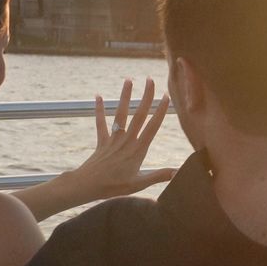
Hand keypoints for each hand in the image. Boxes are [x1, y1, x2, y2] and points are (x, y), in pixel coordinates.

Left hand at [71, 78, 174, 199]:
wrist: (88, 185)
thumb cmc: (115, 186)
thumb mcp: (139, 184)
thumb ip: (159, 176)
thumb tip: (178, 172)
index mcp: (138, 150)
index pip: (152, 126)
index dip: (160, 111)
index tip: (166, 97)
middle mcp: (127, 140)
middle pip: (139, 115)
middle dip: (146, 96)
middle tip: (150, 80)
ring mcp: (114, 139)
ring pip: (121, 114)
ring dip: (125, 96)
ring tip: (129, 80)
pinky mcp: (102, 141)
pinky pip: (101, 123)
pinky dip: (99, 110)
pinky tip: (98, 96)